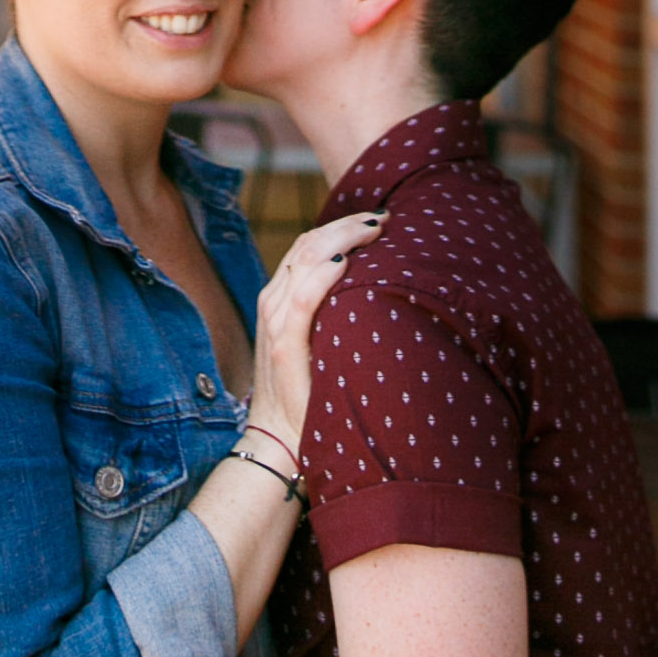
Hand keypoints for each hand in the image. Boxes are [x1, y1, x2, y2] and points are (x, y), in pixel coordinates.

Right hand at [247, 209, 386, 463]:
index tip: (377, 220)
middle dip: (347, 223)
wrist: (277, 438)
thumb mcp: (314, 341)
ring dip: (342, 237)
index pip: (307, 243)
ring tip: (375, 229)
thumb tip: (372, 286)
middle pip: (308, 242)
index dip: (341, 224)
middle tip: (384, 218)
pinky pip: (303, 298)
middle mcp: (273, 302)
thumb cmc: (305, 390)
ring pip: (305, 259)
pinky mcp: (284, 346)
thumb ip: (328, 311)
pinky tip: (348, 261)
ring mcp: (276, 322)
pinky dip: (324, 273)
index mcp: (279, 297)